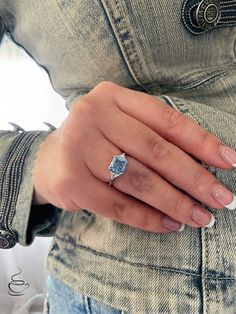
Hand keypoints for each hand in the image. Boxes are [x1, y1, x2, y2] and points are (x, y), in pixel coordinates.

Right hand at [33, 81, 235, 232]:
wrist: (50, 160)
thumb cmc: (95, 141)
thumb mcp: (121, 125)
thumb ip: (153, 135)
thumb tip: (205, 162)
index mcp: (111, 96)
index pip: (165, 118)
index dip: (200, 141)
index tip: (228, 161)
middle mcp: (92, 116)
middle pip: (155, 150)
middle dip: (193, 178)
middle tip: (220, 198)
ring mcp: (78, 148)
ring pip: (139, 180)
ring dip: (174, 202)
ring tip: (199, 216)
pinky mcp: (71, 181)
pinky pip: (118, 205)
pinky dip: (148, 218)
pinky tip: (169, 224)